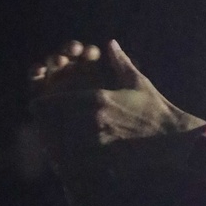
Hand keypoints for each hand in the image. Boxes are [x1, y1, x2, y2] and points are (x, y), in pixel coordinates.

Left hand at [32, 39, 202, 161]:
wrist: (171, 138)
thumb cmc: (155, 107)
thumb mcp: (137, 81)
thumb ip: (120, 61)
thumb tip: (110, 44)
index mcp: (98, 98)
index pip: (59, 101)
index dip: (42, 104)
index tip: (35, 104)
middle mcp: (94, 120)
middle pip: (56, 123)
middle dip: (44, 124)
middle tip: (36, 125)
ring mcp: (99, 141)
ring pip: (63, 143)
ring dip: (52, 142)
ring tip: (45, 142)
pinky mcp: (105, 158)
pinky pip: (78, 161)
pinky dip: (67, 160)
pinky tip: (62, 161)